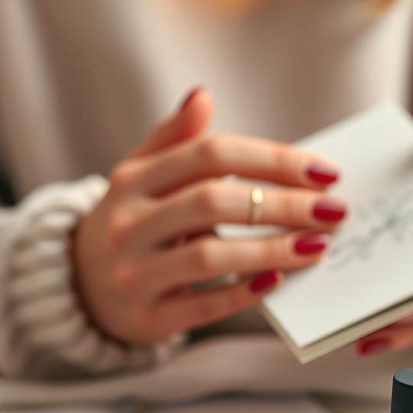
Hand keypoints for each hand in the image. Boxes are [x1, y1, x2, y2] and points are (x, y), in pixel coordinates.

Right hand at [73, 88, 345, 344]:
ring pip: (209, 257)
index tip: (324, 171)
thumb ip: (172, 139)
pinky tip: (279, 281)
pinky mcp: (146, 317)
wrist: (79, 290)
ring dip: (270, 250)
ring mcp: (133, 273)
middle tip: (333, 211)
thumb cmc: (130, 223)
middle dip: (282, 204)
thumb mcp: (138, 176)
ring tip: (317, 246)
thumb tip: (203, 95)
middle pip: (213, 202)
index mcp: (132, 180)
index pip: (210, 155)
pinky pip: (202, 306)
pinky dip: (243, 293)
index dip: (272, 159)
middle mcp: (128, 223)